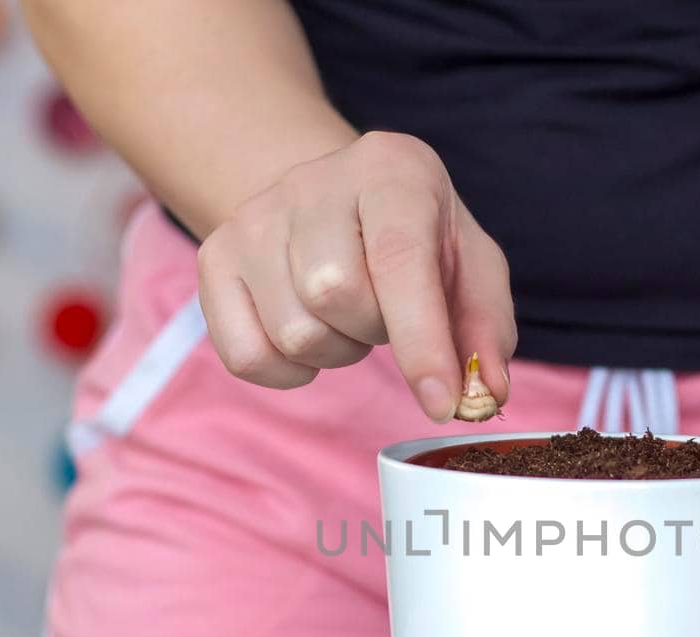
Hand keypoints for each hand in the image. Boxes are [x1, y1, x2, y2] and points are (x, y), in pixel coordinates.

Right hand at [196, 131, 515, 420]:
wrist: (333, 199)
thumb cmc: (414, 237)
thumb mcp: (469, 265)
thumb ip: (485, 328)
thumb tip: (483, 394)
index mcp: (390, 169)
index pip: (399, 259)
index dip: (421, 341)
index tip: (442, 404)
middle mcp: (312, 181)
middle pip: (334, 296)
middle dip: (372, 331)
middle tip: (384, 314)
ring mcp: (253, 217)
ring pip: (293, 332)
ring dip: (335, 349)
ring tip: (348, 317)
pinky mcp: (214, 258)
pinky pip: (246, 356)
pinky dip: (287, 372)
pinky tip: (311, 334)